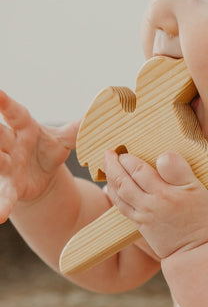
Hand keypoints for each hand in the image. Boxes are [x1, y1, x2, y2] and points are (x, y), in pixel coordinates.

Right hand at [0, 91, 79, 222]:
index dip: (4, 102)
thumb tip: (98, 112)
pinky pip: (4, 195)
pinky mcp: (9, 185)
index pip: (14, 112)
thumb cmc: (47, 149)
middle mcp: (11, 143)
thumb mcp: (64, 139)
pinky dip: (2, 205)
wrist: (39, 176)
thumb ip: (78, 128)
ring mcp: (7, 164)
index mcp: (25, 127)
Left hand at [104, 150, 207, 258]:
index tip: (139, 148)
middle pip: (132, 174)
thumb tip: (174, 157)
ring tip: (108, 160)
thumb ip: (194, 176)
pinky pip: (120, 204)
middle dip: (120, 160)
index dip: (142, 155)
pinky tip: (110, 184)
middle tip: (116, 150)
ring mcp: (146, 213)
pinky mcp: (140, 224)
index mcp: (177, 191)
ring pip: (121, 188)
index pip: (156, 165)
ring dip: (112, 172)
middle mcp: (158, 200)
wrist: (198, 254)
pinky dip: (112, 191)